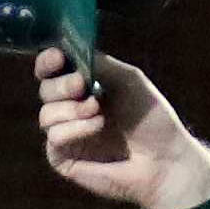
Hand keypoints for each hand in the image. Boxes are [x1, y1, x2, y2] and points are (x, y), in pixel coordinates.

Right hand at [33, 49, 209, 208]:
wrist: (164, 158)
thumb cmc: (151, 120)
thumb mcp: (128, 79)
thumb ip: (98, 63)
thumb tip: (67, 49)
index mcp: (83, 87)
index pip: (51, 70)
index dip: (47, 61)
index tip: (58, 57)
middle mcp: (71, 109)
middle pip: (45, 89)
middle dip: (61, 85)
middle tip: (82, 86)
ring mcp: (66, 135)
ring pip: (46, 114)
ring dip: (71, 109)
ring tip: (98, 112)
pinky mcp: (63, 159)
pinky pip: (53, 138)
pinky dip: (74, 130)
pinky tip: (97, 128)